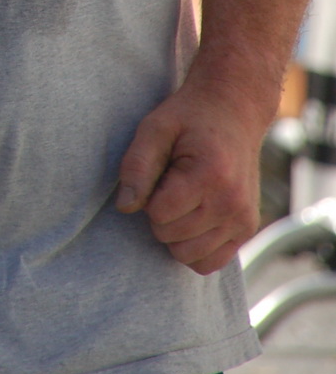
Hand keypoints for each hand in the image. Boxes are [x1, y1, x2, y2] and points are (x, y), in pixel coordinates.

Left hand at [115, 79, 264, 275]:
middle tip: (172, 182)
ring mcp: (243, 220)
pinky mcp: (247, 230)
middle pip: (170, 237)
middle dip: (161, 213)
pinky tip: (192, 218)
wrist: (234, 110)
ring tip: (184, 198)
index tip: (161, 171)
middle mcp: (232, 203)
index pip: (158, 214)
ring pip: (188, 255)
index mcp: (210, 176)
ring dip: (175, 232)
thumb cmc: (188, 117)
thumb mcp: (154, 127)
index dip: (149, 194)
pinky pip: (209, 263)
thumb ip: (137, 166)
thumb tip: (125, 207)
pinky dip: (193, 247)